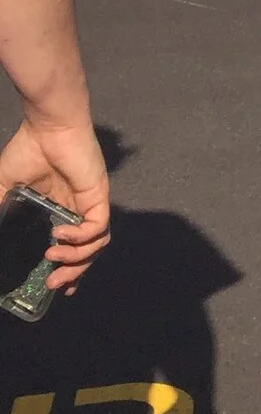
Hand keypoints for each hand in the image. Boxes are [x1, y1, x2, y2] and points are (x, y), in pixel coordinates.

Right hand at [0, 118, 110, 293]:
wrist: (47, 126)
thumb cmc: (28, 150)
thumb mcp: (4, 187)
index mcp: (61, 208)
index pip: (74, 246)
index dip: (70, 268)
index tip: (56, 288)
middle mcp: (79, 209)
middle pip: (89, 251)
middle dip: (74, 272)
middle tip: (53, 284)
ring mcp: (91, 202)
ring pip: (97, 242)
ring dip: (78, 259)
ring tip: (52, 259)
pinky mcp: (98, 195)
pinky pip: (98, 225)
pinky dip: (81, 237)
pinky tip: (59, 235)